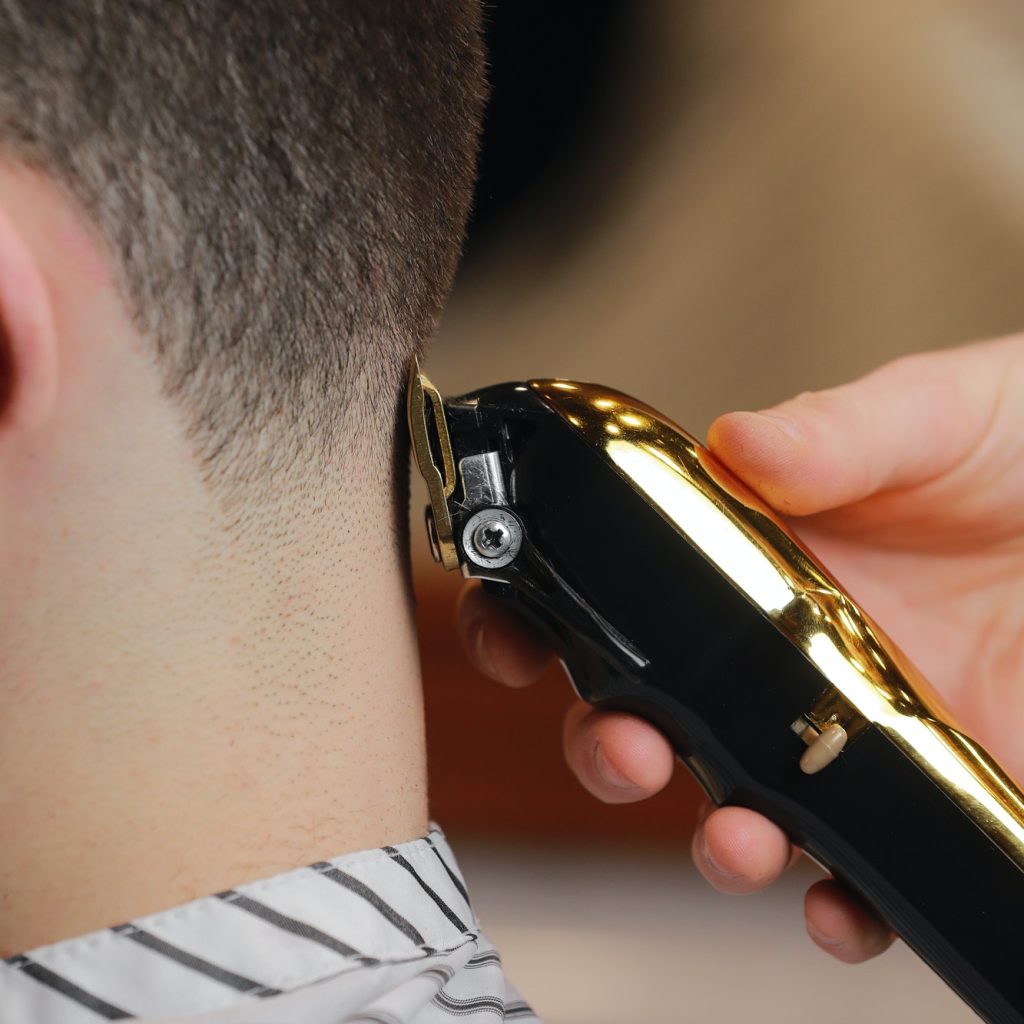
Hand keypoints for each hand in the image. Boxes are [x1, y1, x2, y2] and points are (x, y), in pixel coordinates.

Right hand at [455, 335, 1023, 962]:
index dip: (547, 615)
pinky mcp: (928, 788)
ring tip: (738, 836)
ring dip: (715, 839)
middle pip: (656, 713)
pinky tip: (837, 900)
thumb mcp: (937, 415)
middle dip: (612, 745)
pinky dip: (836, 904)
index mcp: (760, 554)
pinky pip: (860, 871)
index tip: (512, 636)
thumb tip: (738, 444)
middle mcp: (785, 650)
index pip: (624, 590)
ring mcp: (849, 726)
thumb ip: (840, 430)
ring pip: (739, 803)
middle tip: (628, 747)